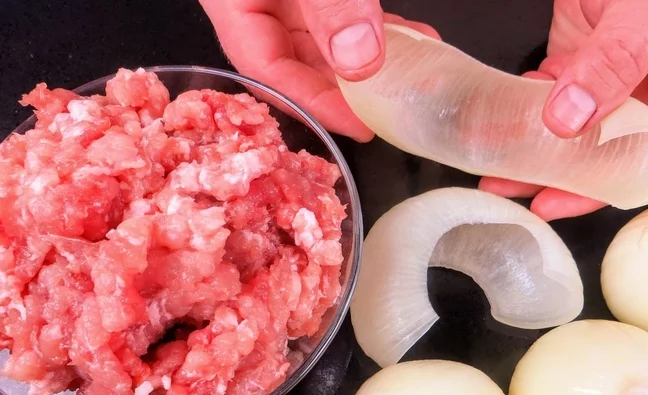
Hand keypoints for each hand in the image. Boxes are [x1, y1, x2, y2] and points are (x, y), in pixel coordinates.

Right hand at [199, 0, 438, 141]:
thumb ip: (328, 3)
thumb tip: (361, 60)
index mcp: (230, 0)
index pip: (266, 70)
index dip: (315, 104)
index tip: (362, 124)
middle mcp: (252, 4)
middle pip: (296, 64)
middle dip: (349, 90)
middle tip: (391, 110)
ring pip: (323, 40)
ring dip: (369, 60)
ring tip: (413, 75)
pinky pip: (337, 13)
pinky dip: (371, 26)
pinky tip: (409, 37)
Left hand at [479, 0, 647, 220]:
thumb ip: (617, 61)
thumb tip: (571, 117)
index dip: (602, 187)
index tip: (556, 200)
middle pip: (601, 150)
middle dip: (553, 173)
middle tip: (508, 186)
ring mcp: (610, 73)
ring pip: (570, 125)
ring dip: (532, 144)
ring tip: (494, 164)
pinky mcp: (578, 52)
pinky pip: (550, 89)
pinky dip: (527, 104)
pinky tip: (505, 116)